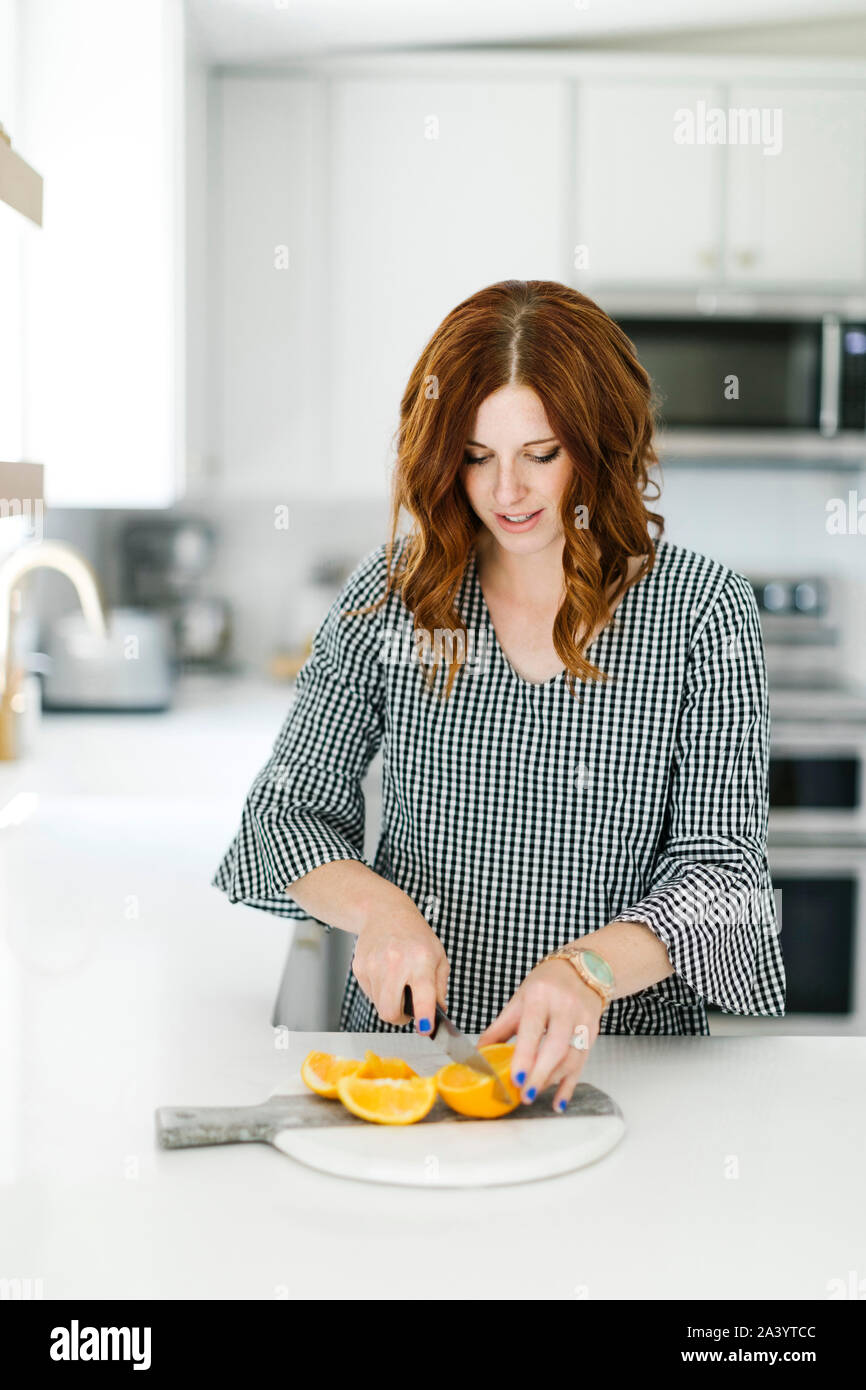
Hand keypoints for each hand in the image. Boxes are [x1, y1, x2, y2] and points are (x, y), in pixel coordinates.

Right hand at [352, 902, 448, 1029]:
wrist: (385, 912)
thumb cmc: (415, 936)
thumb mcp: (438, 957)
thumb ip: (439, 988)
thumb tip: (438, 1014)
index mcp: (421, 960)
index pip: (423, 996)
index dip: (424, 1017)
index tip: (425, 1029)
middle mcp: (396, 962)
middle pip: (390, 1011)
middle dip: (400, 1018)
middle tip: (407, 1011)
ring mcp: (374, 965)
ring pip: (379, 1006)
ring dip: (389, 1002)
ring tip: (397, 982)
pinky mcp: (359, 967)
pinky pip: (369, 994)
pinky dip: (379, 991)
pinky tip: (385, 973)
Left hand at [477, 959, 603, 1111]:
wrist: (582, 969)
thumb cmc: (547, 984)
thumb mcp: (520, 998)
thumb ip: (501, 1027)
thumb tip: (480, 1053)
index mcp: (541, 996)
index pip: (532, 1029)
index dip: (524, 1056)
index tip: (515, 1078)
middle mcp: (565, 1006)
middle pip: (555, 1047)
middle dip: (540, 1075)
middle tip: (525, 1094)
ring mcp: (582, 1019)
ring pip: (571, 1058)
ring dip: (552, 1081)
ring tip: (534, 1094)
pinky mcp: (593, 1031)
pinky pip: (582, 1063)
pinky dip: (570, 1084)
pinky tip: (559, 1101)